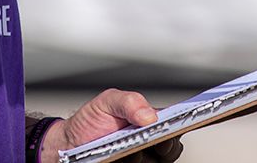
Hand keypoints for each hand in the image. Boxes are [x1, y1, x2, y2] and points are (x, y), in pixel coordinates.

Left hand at [40, 89, 182, 162]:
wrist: (70, 144)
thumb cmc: (91, 121)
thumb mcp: (106, 102)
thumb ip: (127, 101)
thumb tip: (150, 115)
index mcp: (150, 121)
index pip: (176, 122)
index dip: (185, 122)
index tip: (185, 123)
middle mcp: (152, 142)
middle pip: (173, 147)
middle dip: (166, 144)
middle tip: (154, 142)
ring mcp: (145, 159)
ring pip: (160, 161)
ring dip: (147, 157)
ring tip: (131, 152)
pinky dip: (139, 162)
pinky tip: (125, 159)